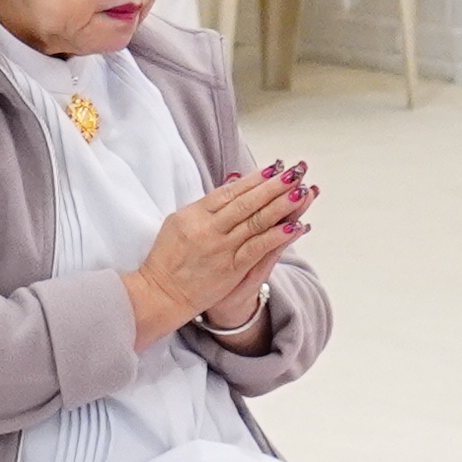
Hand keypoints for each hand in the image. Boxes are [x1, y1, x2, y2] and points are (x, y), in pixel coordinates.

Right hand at [131, 165, 308, 342]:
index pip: (230, 192)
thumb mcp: (179, 223)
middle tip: (294, 172)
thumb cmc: (169, 258)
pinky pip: (258, 249)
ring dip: (280, 206)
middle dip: (273, 186)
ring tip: (300, 191)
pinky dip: (277, 236)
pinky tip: (294, 226)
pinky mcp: (231, 269)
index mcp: (194, 214)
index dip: (254, 179)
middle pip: (247, 203)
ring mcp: (221, 248)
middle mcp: (208, 228)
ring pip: (255, 222)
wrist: (161, 293)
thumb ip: (207, 205)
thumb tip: (233, 184)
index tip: (274, 168)